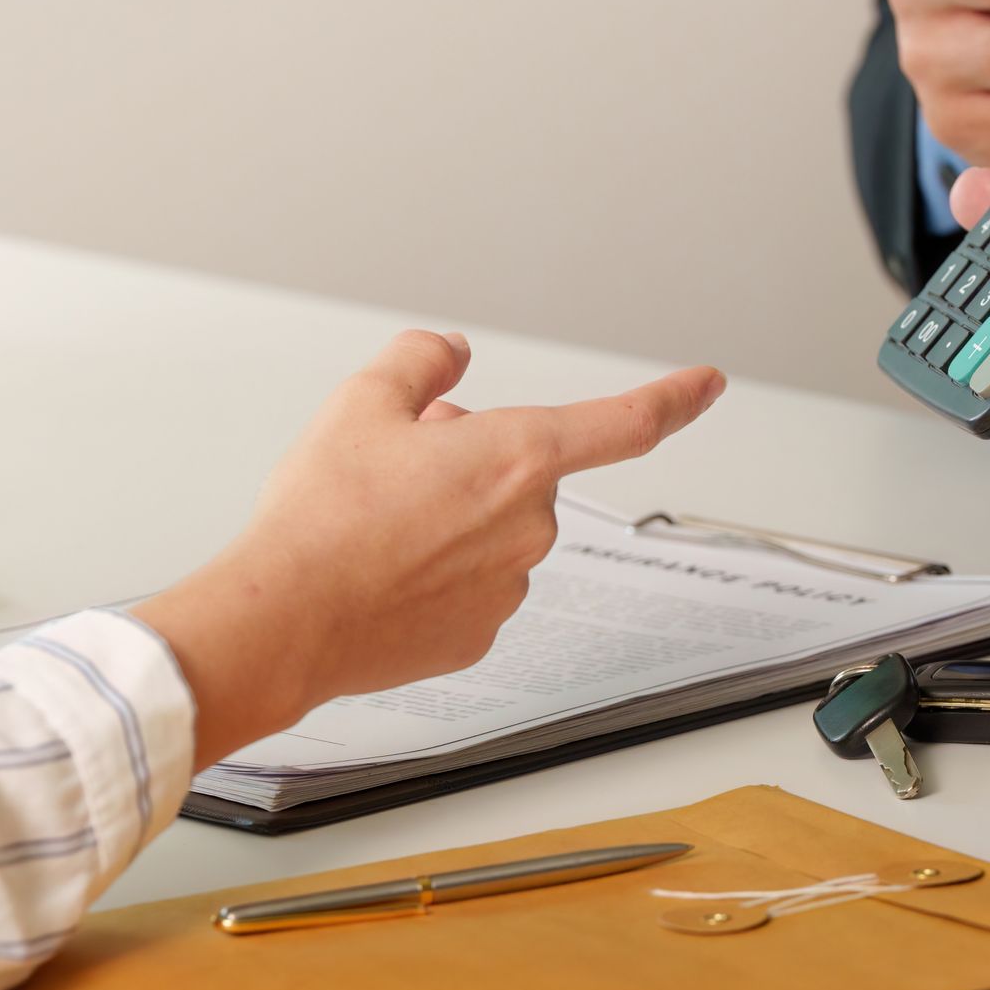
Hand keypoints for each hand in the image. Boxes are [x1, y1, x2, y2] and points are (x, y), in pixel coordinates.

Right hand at [134, 331, 724, 767]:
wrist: (282, 621)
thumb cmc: (322, 518)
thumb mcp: (363, 402)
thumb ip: (420, 360)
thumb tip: (450, 353)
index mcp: (518, 458)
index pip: (627, 423)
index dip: (674, 398)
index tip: (707, 385)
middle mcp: (529, 526)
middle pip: (520, 474)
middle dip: (473, 460)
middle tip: (398, 465)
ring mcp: (508, 588)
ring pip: (493, 532)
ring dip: (454, 518)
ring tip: (375, 527)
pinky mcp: (478, 636)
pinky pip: (469, 586)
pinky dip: (435, 575)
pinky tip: (382, 575)